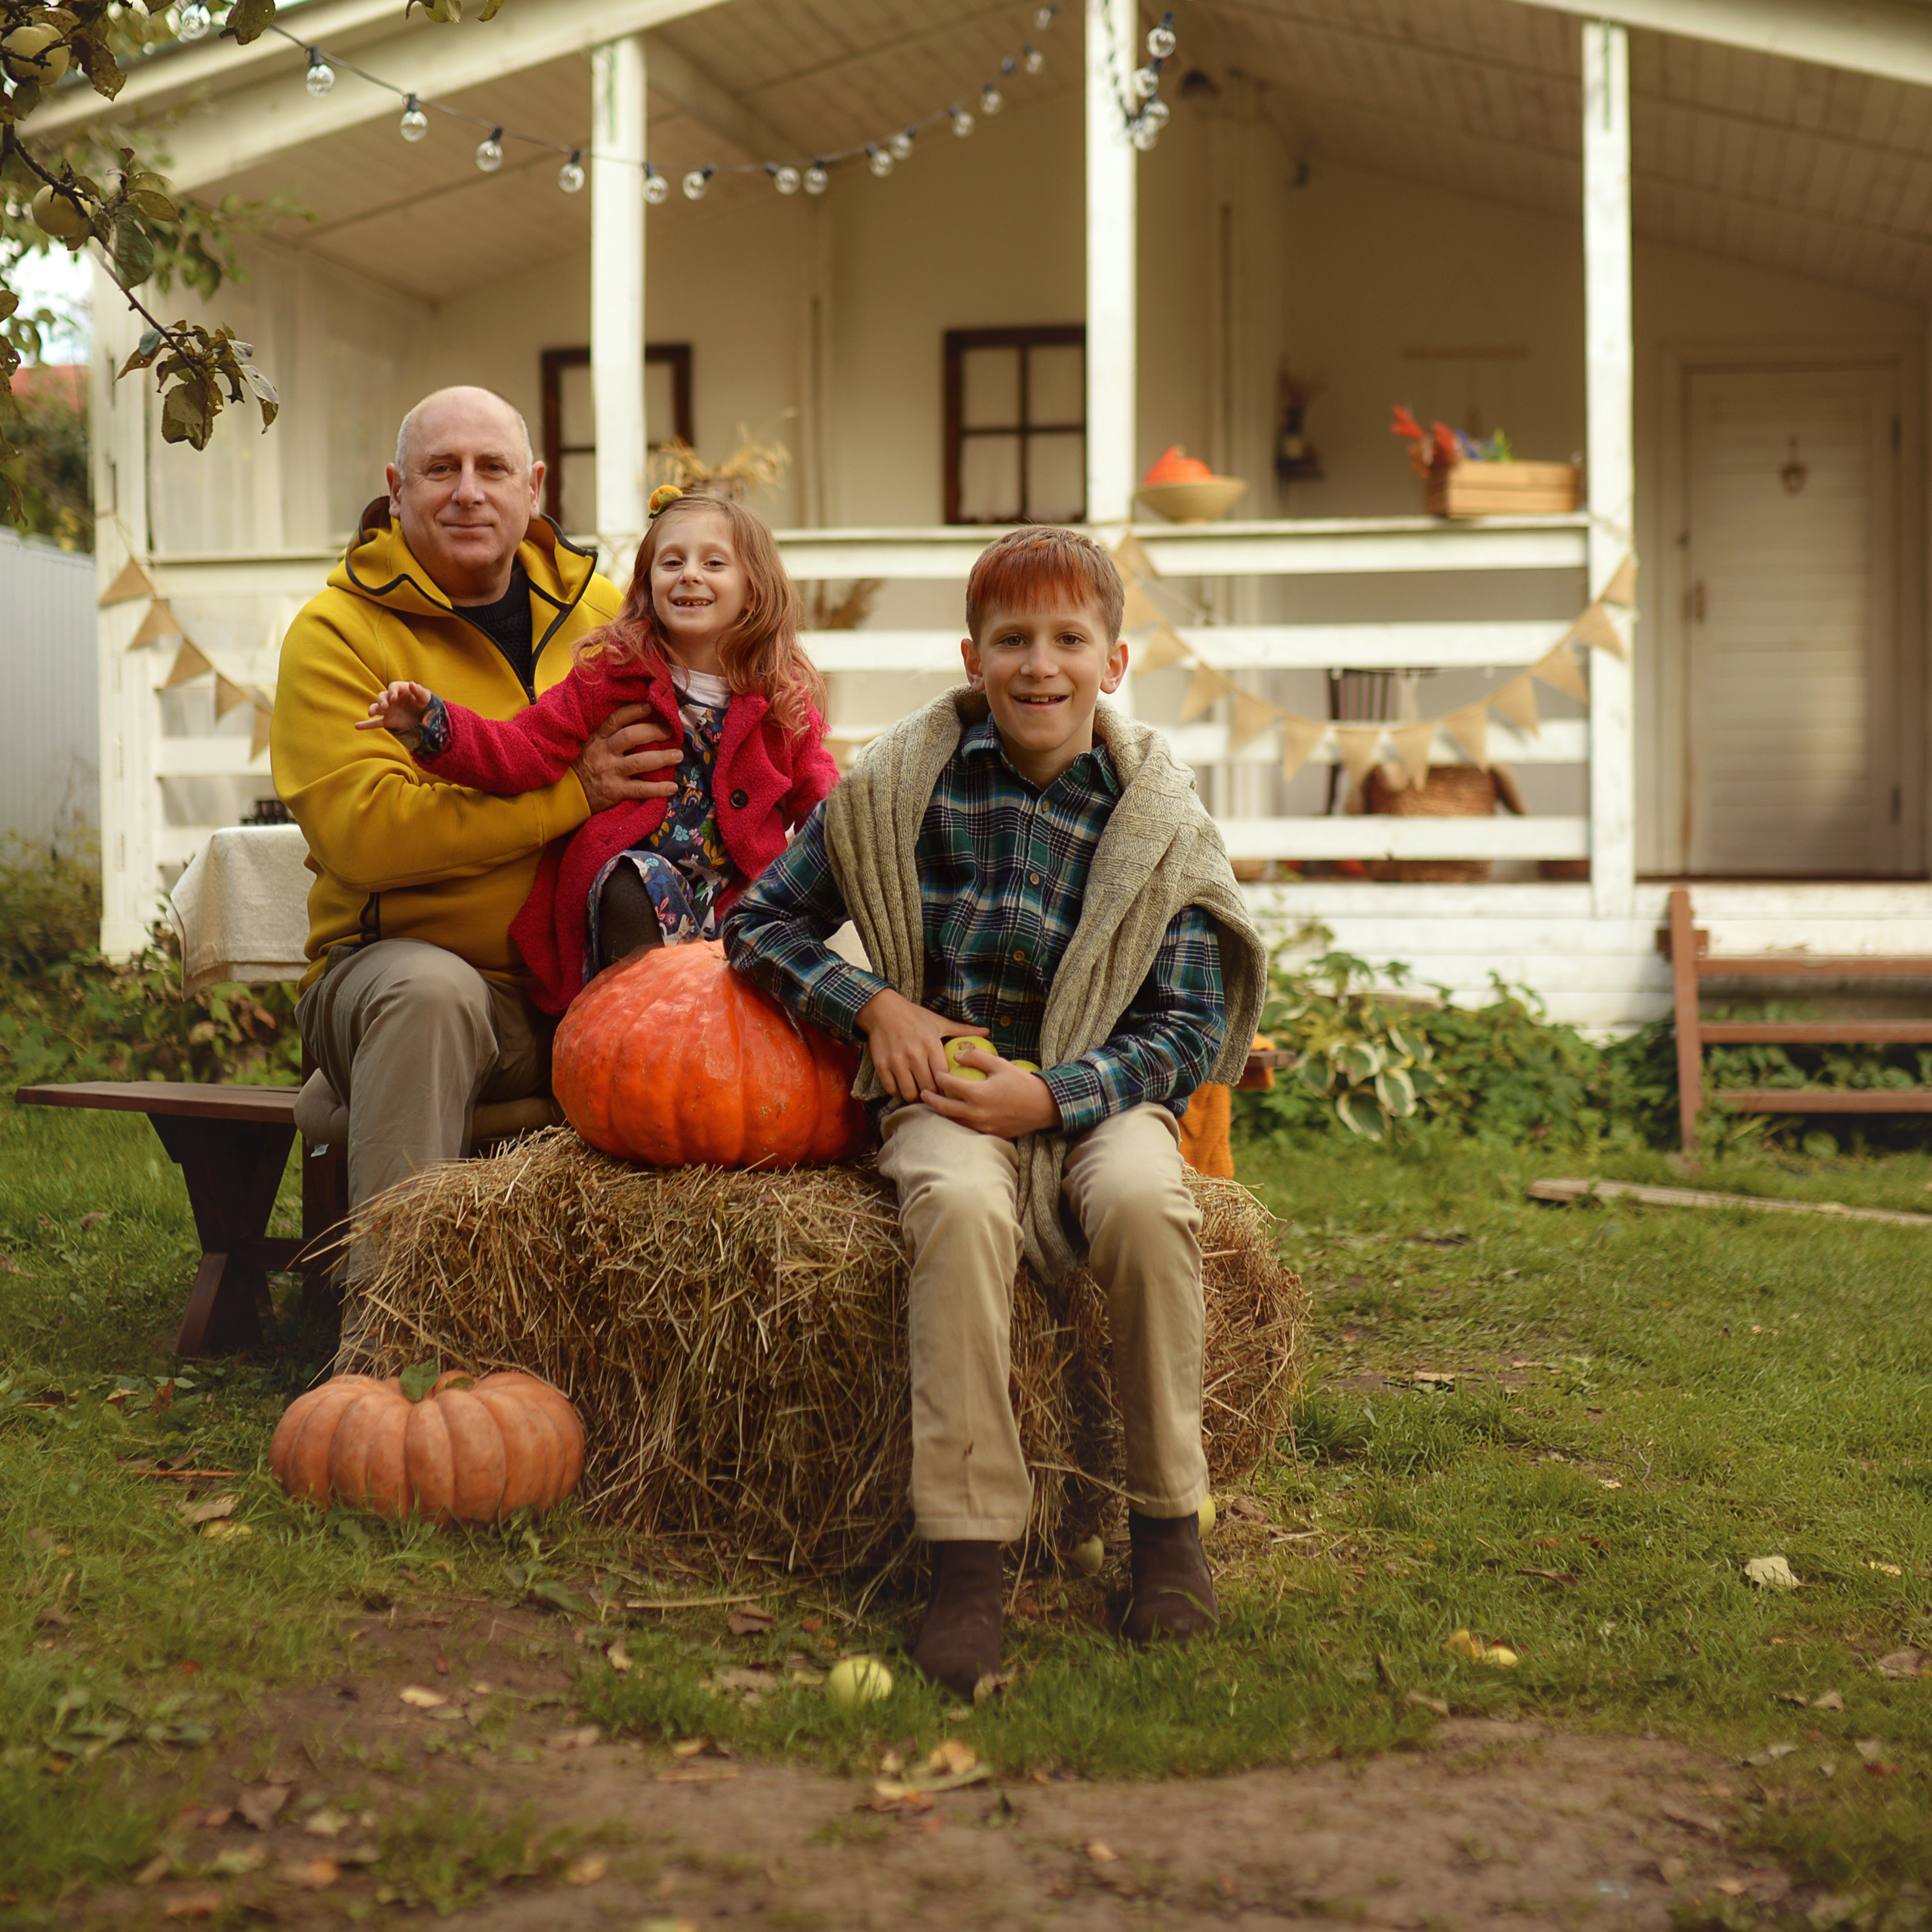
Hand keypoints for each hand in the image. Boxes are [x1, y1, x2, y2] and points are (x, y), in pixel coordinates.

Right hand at [354, 679, 432, 732]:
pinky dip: (366, 725)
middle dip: (382, 701)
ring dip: (373, 709)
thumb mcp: (425, 697)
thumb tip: (412, 684)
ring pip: (377, 708)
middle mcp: (391, 699)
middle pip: (382, 697)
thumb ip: (419, 691)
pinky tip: (357, 726)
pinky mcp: (388, 721)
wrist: (426, 718)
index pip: (392, 687)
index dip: (392, 691)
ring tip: (371, 713)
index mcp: (400, 690)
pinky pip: (376, 723)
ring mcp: (388, 710)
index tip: (393, 697)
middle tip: (385, 707)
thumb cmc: (425, 703)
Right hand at [572, 703, 679, 809]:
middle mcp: (604, 752)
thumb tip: (632, 721)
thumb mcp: (587, 745)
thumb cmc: (580, 767)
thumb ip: (605, 735)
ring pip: (639, 762)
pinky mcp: (615, 791)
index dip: (634, 711)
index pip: (615, 720)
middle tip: (670, 731)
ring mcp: (610, 772)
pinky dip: (657, 788)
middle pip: (631, 737)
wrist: (566, 795)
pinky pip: (640, 789)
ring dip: (661, 758)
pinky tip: (672, 787)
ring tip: (678, 755)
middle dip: (653, 731)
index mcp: (597, 738)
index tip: (650, 706)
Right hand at [857, 989, 986, 1103]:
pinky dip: (898, 1092)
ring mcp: (896, 1061)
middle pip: (928, 1088)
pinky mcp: (881, 1065)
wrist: (883, 1010)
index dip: (948, 1088)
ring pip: (909, 1092)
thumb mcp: (939, 1021)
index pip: (943, 1077)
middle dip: (933, 1096)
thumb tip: (986, 1032)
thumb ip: (963, 1030)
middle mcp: (914, 1055)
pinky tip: (903, 1088)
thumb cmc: (914, 1016)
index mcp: (931, 1045)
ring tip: (920, 1094)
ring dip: (915, 1097)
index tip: (950, 1091)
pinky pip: (891, 1089)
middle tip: (936, 1097)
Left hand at [921, 1044, 1062, 1139]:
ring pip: (953, 1121)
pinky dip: (957, 1121)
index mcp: (978, 1094)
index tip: (936, 1073)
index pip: (949, 1084)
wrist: (1043, 1107)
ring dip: (941, 1112)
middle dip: (930, 1100)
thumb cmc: (1022, 1083)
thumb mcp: (1001, 1064)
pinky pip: (967, 1128)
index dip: (940, 1077)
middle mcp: (976, 1113)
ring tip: (934, 1105)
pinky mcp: (988, 1134)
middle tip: (922, 1093)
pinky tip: (954, 1115)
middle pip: (944, 1108)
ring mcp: (982, 1126)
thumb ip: (977, 1057)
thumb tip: (957, 1056)